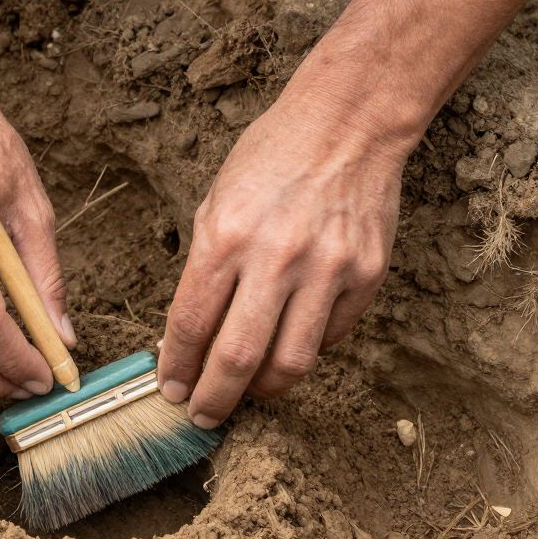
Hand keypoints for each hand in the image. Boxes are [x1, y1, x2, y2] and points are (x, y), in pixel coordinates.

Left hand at [157, 77, 406, 426]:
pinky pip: (331, 337)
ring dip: (262, 391)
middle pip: (238, 359)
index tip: (171, 390)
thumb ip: (204, 269)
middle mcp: (277, 257)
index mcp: (226, 236)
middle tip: (203, 415)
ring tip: (248, 394)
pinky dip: (305, 350)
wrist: (348, 123)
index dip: (177, 369)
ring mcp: (328, 269)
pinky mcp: (366, 276)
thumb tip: (188, 336)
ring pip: (291, 364)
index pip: (191, 325)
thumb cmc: (271, 159)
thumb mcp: (218, 201)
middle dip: (213, 399)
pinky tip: (288, 346)